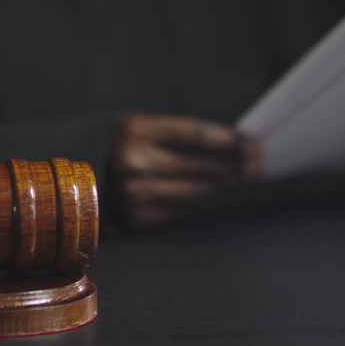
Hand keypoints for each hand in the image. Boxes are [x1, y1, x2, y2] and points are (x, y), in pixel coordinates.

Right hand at [109, 113, 262, 228]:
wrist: (86, 182)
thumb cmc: (131, 151)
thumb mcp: (150, 131)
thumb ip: (187, 138)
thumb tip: (240, 146)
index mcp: (134, 128)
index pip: (195, 135)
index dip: (230, 140)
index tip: (254, 142)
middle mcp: (130, 159)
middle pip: (199, 163)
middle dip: (234, 163)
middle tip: (258, 163)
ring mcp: (131, 191)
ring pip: (195, 189)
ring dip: (220, 183)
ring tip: (235, 175)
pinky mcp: (136, 217)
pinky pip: (181, 208)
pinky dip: (197, 199)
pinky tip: (207, 190)